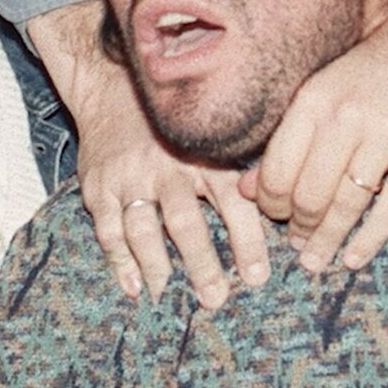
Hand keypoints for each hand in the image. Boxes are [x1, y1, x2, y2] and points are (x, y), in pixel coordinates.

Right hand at [25, 0, 270, 305]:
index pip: (232, 201)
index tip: (258, 277)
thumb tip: (287, 209)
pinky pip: (108, 229)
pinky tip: (134, 287)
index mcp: (205, 156)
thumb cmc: (176, 124)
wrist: (110, 88)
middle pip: (185, 222)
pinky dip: (120, 261)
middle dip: (201, 264)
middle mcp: (168, 167)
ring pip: (144, 229)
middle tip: (215, 299)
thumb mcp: (212, 135)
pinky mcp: (99, 188)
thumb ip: (241, 168)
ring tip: (169, 297)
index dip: (247, 240)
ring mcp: (130, 178)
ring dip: (158, 267)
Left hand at [244, 1, 387, 271]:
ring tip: (316, 259)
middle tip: (298, 243)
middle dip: (298, 226)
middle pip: (309, 193)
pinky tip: (353, 259)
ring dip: (327, 240)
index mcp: (315, 100)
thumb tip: (245, 190)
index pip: (278, 169)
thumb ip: (286, 139)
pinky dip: (369, 240)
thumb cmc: (371, 71)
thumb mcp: (322, 92)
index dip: (269, 203)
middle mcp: (348, 117)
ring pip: (347, 205)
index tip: (274, 217)